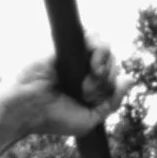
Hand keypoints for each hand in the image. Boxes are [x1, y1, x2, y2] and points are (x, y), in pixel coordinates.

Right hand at [0, 37, 136, 155]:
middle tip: (85, 91)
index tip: (92, 99)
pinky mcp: (66, 47)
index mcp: (88, 87)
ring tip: (90, 76)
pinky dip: (98, 48)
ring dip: (104, 65)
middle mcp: (83, 70)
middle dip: (105, 80)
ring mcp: (75, 57)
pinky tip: (92, 63)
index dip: (111, 87)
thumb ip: (112, 103)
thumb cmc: (53, 119)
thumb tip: (129, 78)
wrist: (26, 110)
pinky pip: (93, 37)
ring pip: (106, 49)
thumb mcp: (90, 120)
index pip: (114, 78)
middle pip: (112, 64)